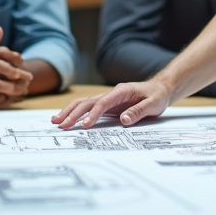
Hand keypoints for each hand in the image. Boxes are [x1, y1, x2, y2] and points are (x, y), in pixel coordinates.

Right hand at [50, 80, 171, 129]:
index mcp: (121, 91)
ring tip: (56, 121)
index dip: (92, 114)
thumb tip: (124, 121)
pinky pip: (89, 107)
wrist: (159, 88)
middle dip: (73, 113)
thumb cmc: (156, 96)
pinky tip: (67, 118)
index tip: (84, 125)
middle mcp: (111, 93)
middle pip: (88, 102)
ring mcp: (108, 98)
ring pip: (84, 103)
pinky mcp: (107, 104)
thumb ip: (138, 112)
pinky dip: (76, 112)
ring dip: (70, 111)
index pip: (102, 103)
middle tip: (61, 125)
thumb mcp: (153, 104)